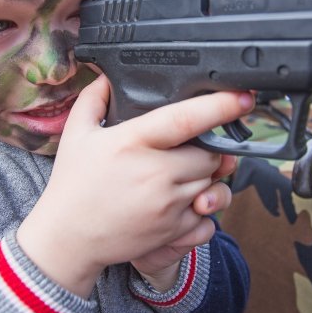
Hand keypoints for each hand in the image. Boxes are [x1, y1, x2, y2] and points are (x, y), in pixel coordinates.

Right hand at [16, 75, 252, 297]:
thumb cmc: (73, 183)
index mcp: (132, 142)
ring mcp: (166, 205)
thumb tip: (107, 74)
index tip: (243, 97)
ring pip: (212, 184)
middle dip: (207, 151)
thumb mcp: (76, 134)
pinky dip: (202, 210)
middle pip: (210, 155)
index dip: (220, 106)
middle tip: (189, 151)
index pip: (185, 120)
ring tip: (181, 176)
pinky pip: (209, 218)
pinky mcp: (172, 232)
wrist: (68, 238)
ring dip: (206, 179)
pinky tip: (182, 204)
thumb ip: (94, 98)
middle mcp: (154, 173)